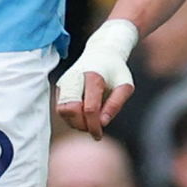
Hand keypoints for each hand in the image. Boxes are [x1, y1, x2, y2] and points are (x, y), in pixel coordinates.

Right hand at [55, 20, 137, 139]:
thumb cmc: (116, 70)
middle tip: (94, 129)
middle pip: (70, 111)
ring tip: (89, 122)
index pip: (89, 109)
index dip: (94, 126)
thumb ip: (116, 104)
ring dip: (74, 122)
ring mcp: (65, 81)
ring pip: (62, 111)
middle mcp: (74, 78)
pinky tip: (83, 116)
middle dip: (81, 125)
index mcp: (93, 77)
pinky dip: (71, 116)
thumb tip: (102, 123)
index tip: (99, 135)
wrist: (102, 52)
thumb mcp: (125, 85)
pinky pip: (61, 108)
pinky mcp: (60, 86)